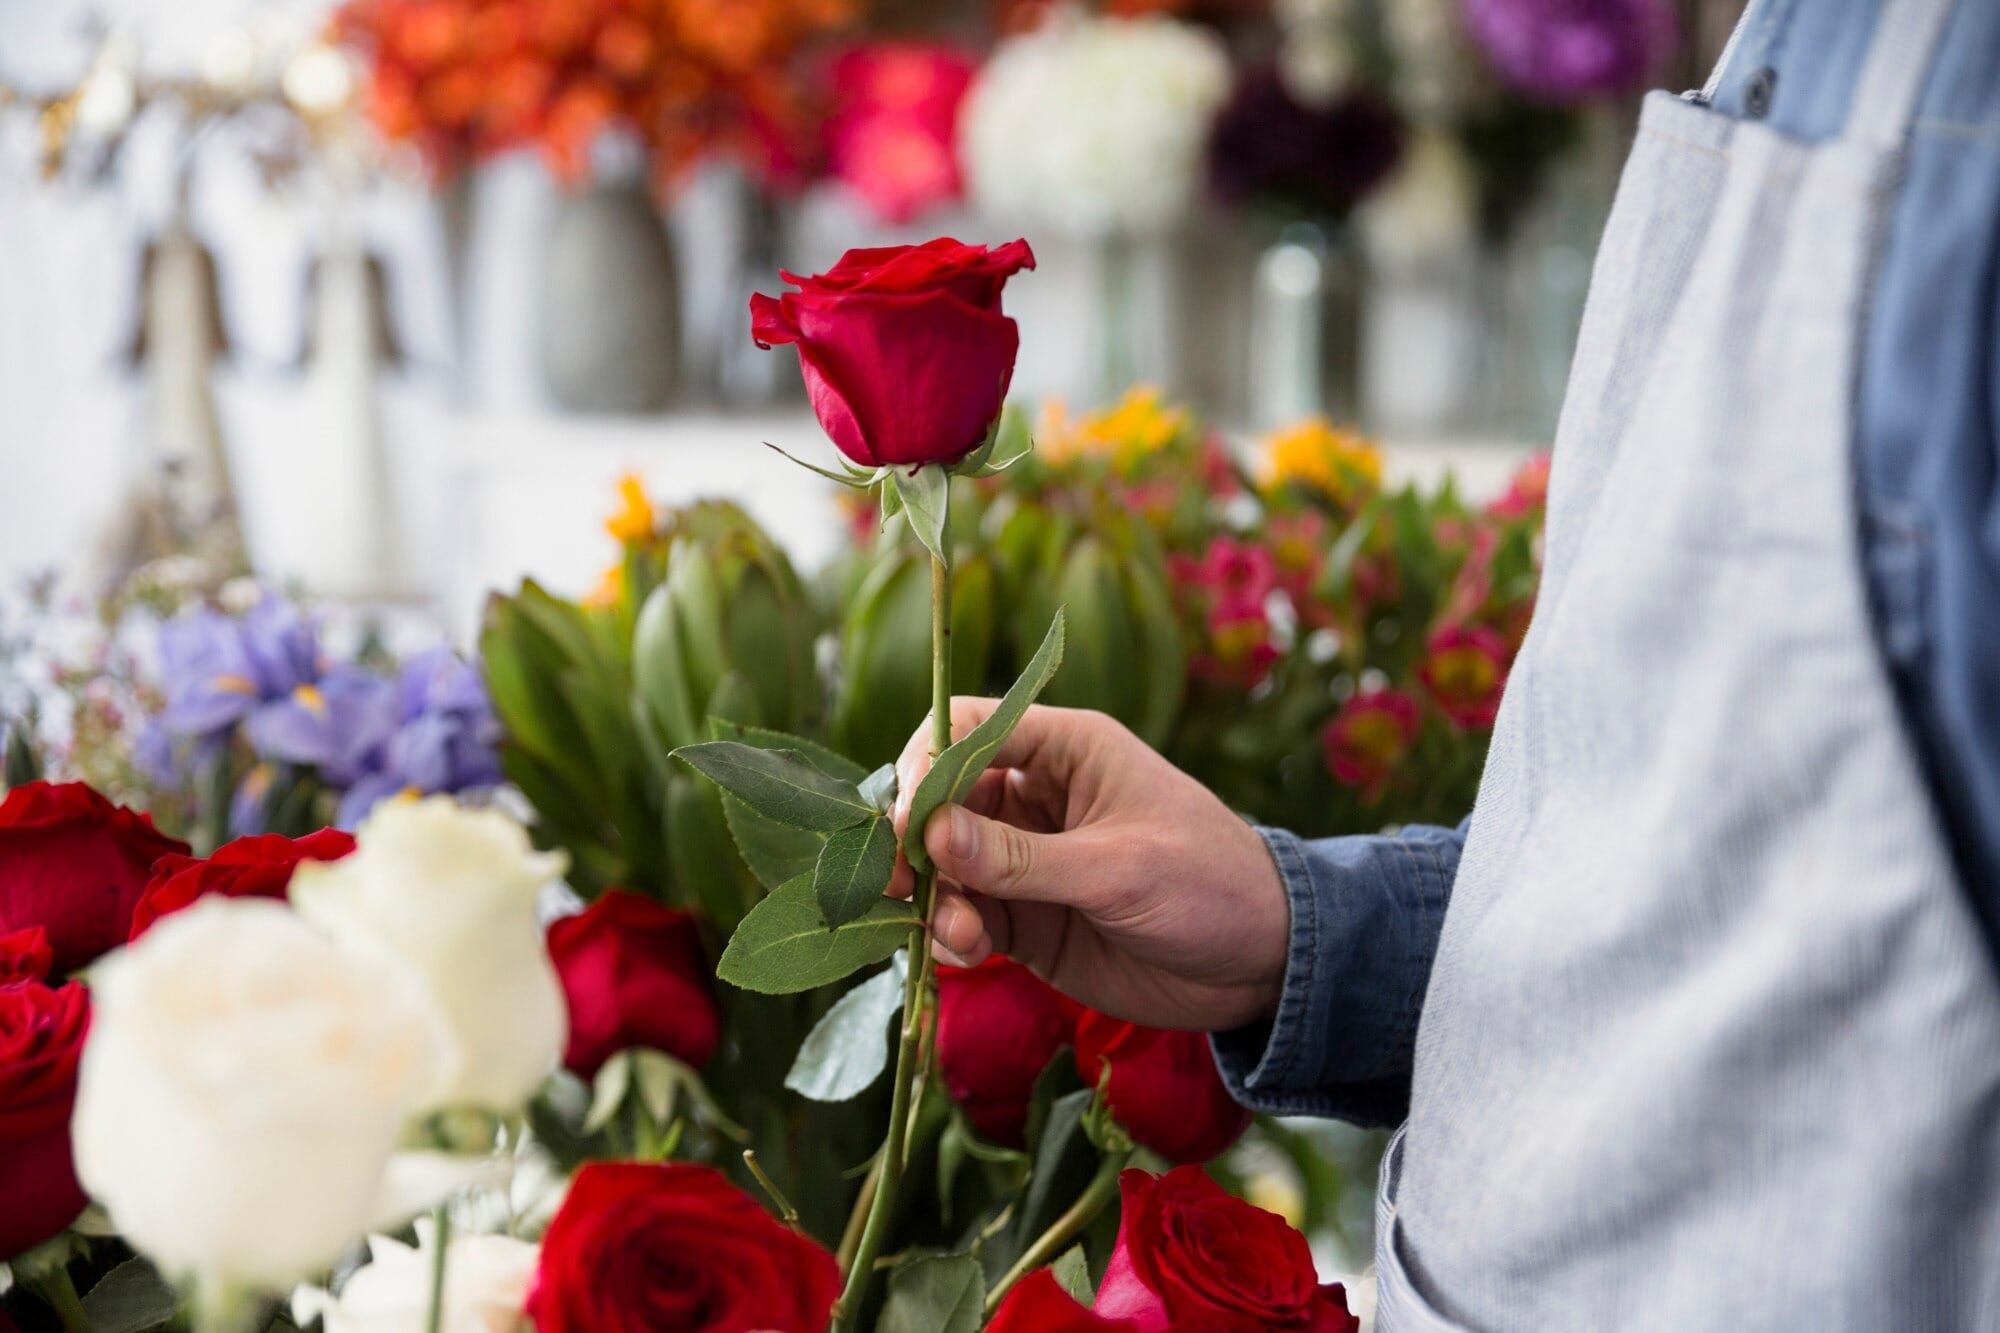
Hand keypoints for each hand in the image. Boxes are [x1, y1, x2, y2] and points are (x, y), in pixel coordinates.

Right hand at [889, 700, 1288, 1031]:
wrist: (1263, 965)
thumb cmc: (1210, 887)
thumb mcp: (1118, 869)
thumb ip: (1021, 860)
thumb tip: (929, 834)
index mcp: (1066, 749)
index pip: (968, 727)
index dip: (924, 764)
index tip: (903, 820)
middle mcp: (1036, 795)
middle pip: (940, 797)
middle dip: (912, 839)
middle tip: (897, 882)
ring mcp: (1027, 859)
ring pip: (944, 863)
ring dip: (935, 896)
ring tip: (959, 936)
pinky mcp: (1026, 917)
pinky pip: (966, 914)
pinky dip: (952, 932)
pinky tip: (966, 952)